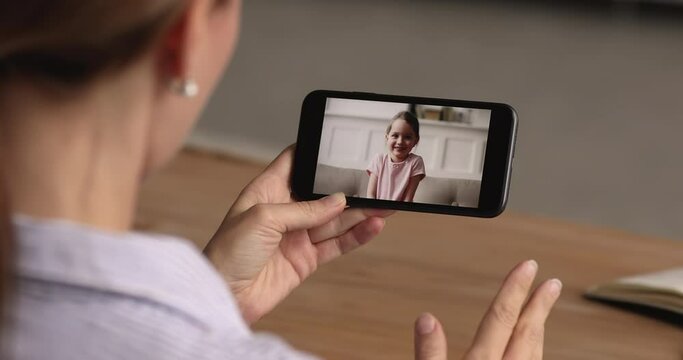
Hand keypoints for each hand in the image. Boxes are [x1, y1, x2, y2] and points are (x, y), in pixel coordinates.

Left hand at [204, 145, 392, 323]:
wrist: (223, 297)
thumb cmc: (227, 253)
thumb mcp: (262, 219)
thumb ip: (303, 209)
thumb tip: (337, 201)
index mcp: (267, 191)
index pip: (294, 162)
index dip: (315, 153)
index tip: (339, 145)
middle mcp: (284, 211)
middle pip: (323, 194)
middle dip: (348, 188)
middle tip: (376, 183)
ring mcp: (296, 236)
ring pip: (335, 220)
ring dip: (360, 213)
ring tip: (385, 204)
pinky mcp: (305, 259)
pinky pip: (336, 244)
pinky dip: (356, 236)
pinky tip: (373, 226)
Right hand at [414, 260, 561, 358]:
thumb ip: (429, 353)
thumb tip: (426, 320)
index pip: (501, 318)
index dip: (515, 289)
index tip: (527, 267)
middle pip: (526, 332)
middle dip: (539, 305)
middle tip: (552, 283)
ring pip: (535, 351)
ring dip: (539, 327)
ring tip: (543, 309)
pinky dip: (536, 349)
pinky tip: (533, 347)